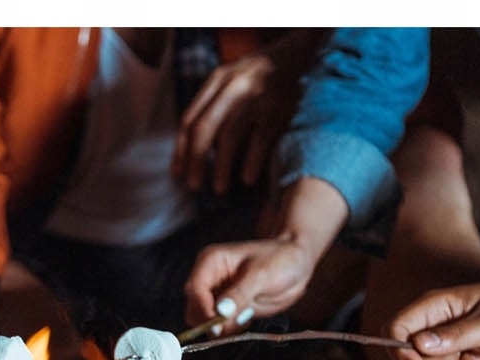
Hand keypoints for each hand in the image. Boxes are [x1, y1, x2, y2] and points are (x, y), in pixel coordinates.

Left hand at [174, 52, 292, 194]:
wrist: (302, 50)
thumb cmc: (261, 74)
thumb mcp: (232, 78)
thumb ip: (213, 104)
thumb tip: (194, 149)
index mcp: (217, 80)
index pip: (189, 119)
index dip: (181, 150)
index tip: (177, 174)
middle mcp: (233, 86)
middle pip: (204, 129)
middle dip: (195, 161)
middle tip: (193, 186)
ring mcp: (256, 96)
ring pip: (229, 136)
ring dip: (221, 167)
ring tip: (219, 189)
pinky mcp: (278, 106)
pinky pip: (260, 139)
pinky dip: (251, 162)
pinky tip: (246, 179)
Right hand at [184, 233, 319, 324]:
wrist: (297, 262)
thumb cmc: (282, 258)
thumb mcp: (262, 275)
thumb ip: (239, 295)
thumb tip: (220, 313)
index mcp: (210, 263)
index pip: (195, 291)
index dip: (204, 310)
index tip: (219, 325)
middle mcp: (207, 280)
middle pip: (194, 310)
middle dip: (212, 321)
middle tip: (238, 320)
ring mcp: (215, 296)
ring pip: (202, 322)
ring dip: (222, 327)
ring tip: (245, 316)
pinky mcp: (224, 309)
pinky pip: (217, 327)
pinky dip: (229, 329)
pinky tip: (246, 318)